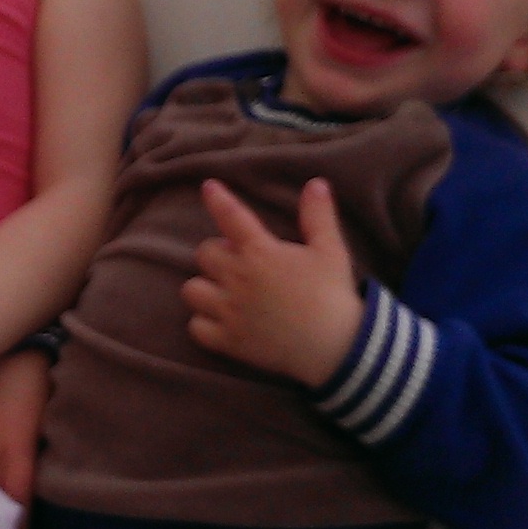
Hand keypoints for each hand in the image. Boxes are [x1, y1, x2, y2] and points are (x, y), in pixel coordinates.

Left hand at [183, 178, 365, 387]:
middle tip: (237, 260)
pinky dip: (202, 323)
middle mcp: (238, 279)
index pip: (231, 217)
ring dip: (204, 287)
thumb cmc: (333, 294)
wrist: (335, 346)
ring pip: (192, 290)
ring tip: (223, 290)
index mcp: (260, 252)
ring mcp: (229, 312)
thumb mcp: (330, 250)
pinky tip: (220, 320)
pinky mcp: (228, 341)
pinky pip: (195, 327)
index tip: (209, 187)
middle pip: (204, 254)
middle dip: (217, 253)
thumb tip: (316, 183)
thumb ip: (318, 216)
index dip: (217, 199)